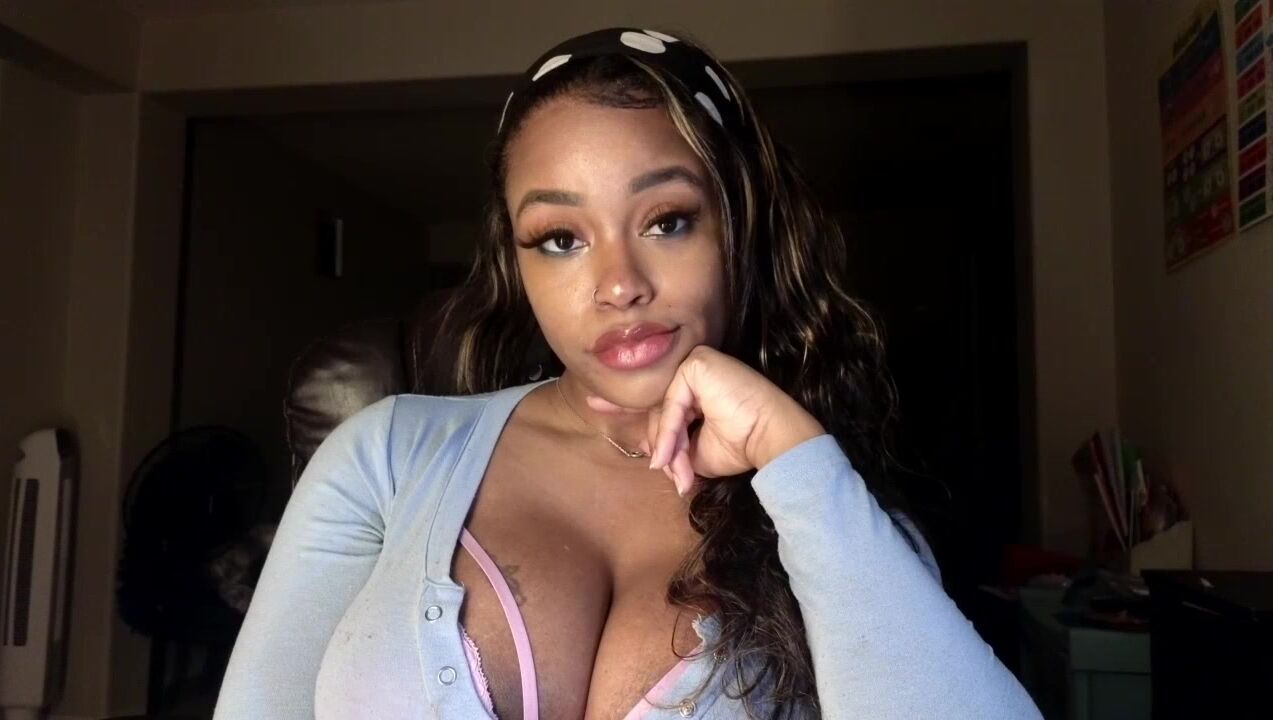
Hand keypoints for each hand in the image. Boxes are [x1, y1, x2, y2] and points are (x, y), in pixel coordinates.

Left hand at [586, 345, 825, 494]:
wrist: (770, 439)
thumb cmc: (741, 445)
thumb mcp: (695, 451)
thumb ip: (671, 445)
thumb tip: (653, 457)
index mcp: (694, 387)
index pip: (655, 398)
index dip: (623, 404)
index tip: (594, 404)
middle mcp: (694, 370)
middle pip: (657, 409)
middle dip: (663, 446)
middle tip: (673, 473)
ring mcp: (696, 363)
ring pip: (663, 409)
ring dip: (669, 445)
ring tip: (679, 470)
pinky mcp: (698, 363)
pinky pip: (672, 403)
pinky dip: (670, 431)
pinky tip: (670, 453)